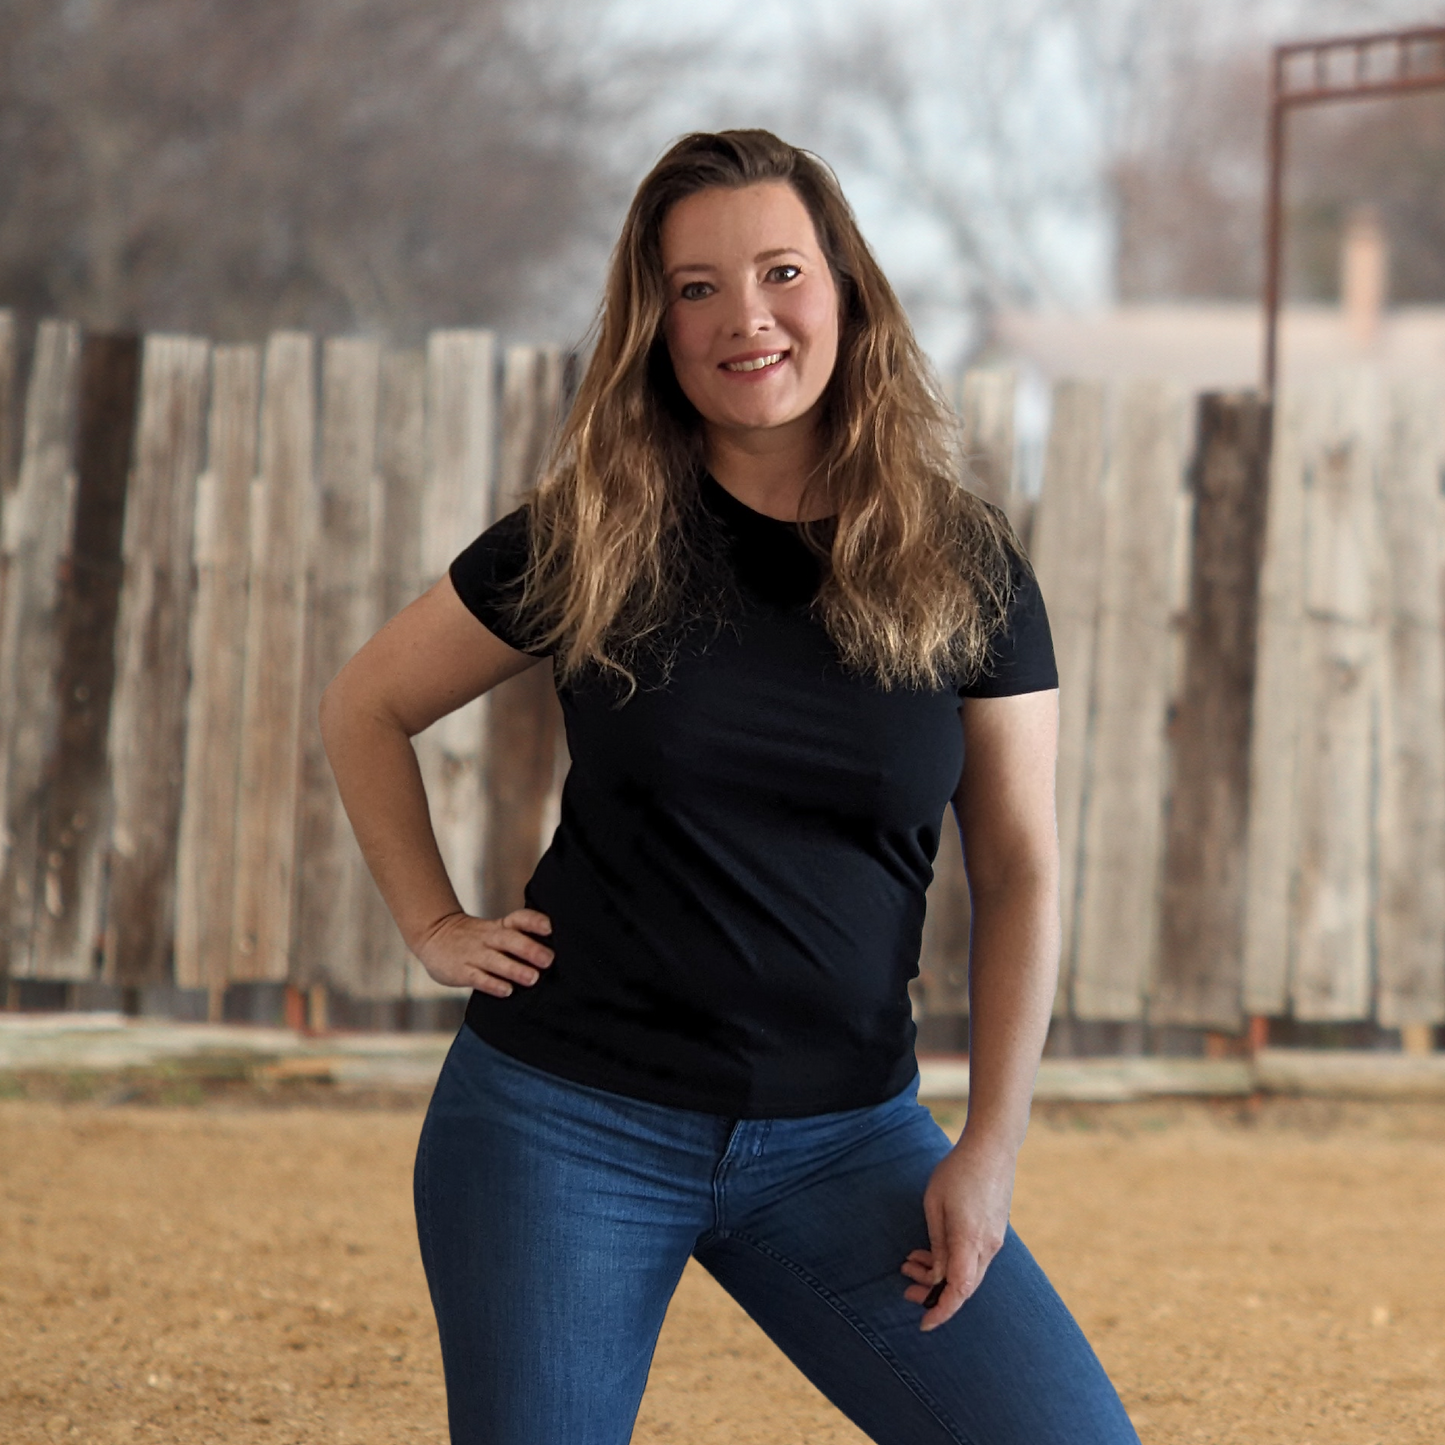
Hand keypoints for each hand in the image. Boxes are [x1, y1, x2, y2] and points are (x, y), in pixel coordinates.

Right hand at [413, 908, 553, 995]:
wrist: (433, 935)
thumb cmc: (475, 937)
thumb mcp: (495, 931)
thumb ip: (519, 938)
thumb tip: (553, 952)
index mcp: (499, 927)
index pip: (518, 919)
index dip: (534, 921)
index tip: (550, 927)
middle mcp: (488, 938)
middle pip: (510, 939)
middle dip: (529, 949)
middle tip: (549, 959)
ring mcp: (473, 954)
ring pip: (495, 960)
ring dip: (514, 969)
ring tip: (533, 978)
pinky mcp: (460, 971)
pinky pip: (476, 977)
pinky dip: (491, 984)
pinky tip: (506, 991)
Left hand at [900, 1131, 1016, 1330]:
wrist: (992, 1148)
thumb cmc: (957, 1171)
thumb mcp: (936, 1205)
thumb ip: (937, 1244)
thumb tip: (937, 1277)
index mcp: (970, 1241)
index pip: (958, 1291)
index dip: (941, 1310)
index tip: (924, 1322)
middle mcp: (987, 1247)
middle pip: (962, 1287)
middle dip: (933, 1293)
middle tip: (906, 1287)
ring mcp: (994, 1241)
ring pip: (967, 1274)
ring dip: (939, 1275)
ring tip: (910, 1262)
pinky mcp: (994, 1232)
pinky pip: (973, 1259)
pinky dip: (951, 1262)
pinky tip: (931, 1250)